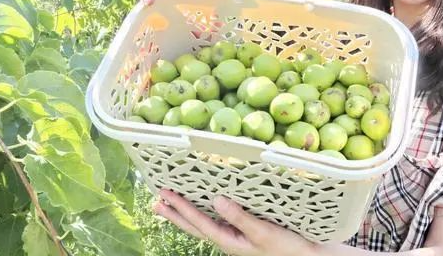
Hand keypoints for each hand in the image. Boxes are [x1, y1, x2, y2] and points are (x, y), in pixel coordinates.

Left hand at [152, 189, 318, 255]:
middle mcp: (227, 239)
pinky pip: (216, 221)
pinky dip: (203, 213)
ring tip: (168, 205)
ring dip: (185, 214)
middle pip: (194, 226)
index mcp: (228, 241)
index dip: (181, 207)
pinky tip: (202, 207)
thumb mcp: (263, 232)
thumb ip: (239, 217)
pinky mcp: (242, 233)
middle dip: (174, 213)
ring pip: (203, 224)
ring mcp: (234, 237)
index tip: (165, 195)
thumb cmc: (287, 247)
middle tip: (155, 202)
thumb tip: (215, 200)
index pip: (198, 222)